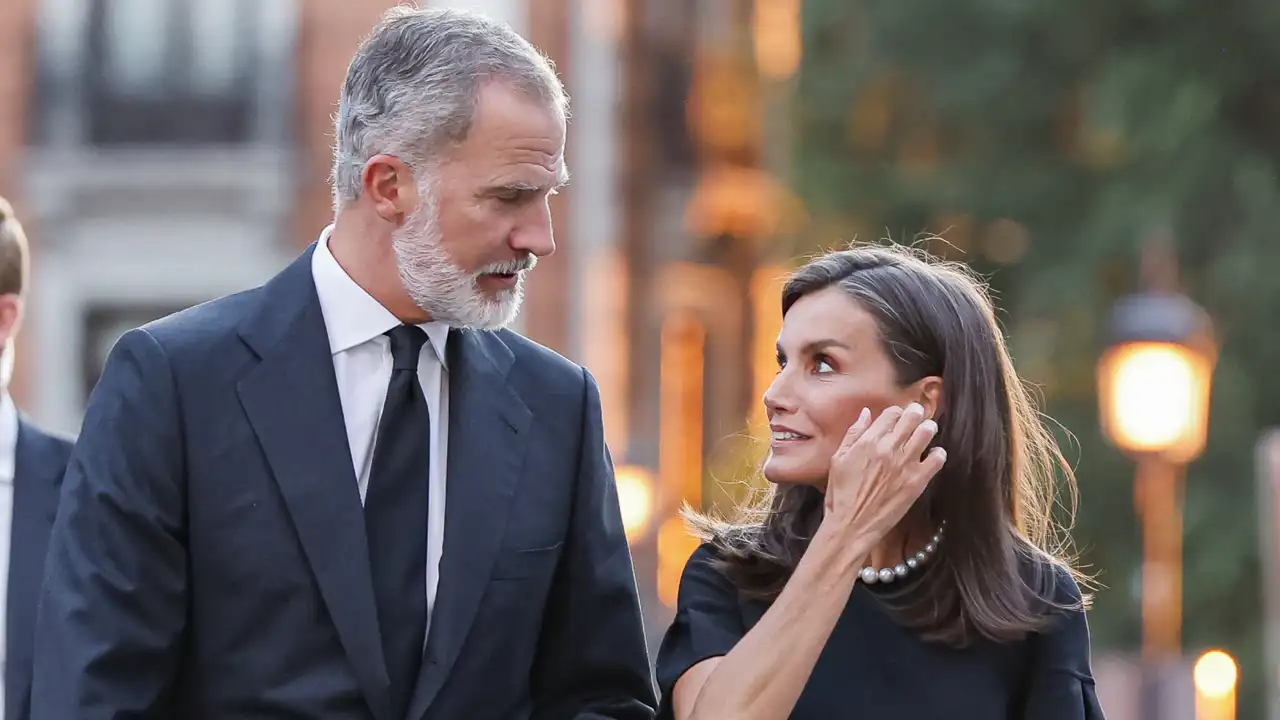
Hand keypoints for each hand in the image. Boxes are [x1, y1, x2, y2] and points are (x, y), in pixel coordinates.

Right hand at [822, 403, 945, 543]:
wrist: (851, 525)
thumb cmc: (841, 494)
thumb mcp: (838, 459)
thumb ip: (854, 434)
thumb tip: (866, 413)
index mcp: (868, 441)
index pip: (892, 413)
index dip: (897, 413)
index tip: (898, 419)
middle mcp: (888, 449)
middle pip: (912, 418)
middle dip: (916, 414)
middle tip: (917, 418)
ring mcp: (905, 465)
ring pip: (927, 433)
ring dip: (928, 429)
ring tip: (926, 433)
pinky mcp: (917, 481)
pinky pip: (938, 459)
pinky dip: (938, 454)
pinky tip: (932, 456)